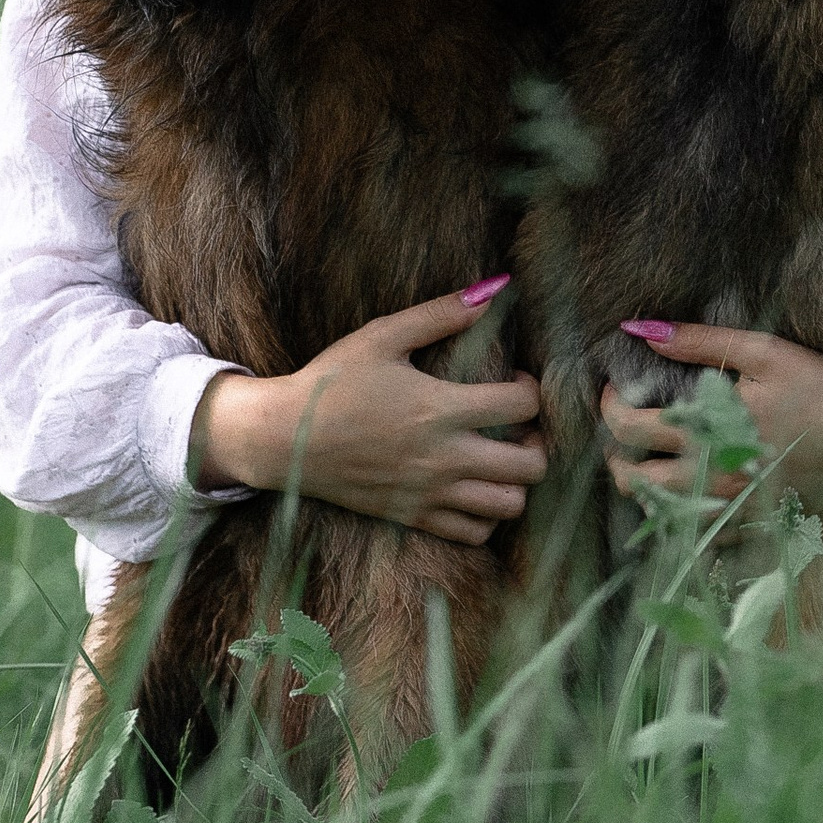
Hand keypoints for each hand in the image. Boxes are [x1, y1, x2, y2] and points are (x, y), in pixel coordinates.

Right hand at [189, 289, 546, 547]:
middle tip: (519, 425)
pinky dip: (486, 515)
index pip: (522, 405)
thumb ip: (441, 313)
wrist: (284, 439)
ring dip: (517, 481)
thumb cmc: (333, 380)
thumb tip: (495, 288)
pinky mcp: (413, 518)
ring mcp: (430, 495)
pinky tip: (474, 487)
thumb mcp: (383, 335)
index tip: (516, 379)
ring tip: (501, 456)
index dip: (532, 389)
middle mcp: (443, 458)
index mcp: (439, 409)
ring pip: (509, 506)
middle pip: (530, 466)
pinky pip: (473, 534)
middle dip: (538, 442)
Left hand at [600, 323, 822, 509]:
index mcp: (709, 431)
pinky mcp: (746, 524)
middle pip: (630, 477)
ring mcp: (728, 507)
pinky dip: (672, 506)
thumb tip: (640, 331)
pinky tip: (682, 478)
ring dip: (638, 479)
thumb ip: (699, 342)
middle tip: (624, 421)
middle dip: (614, 448)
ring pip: (654, 509)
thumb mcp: (763, 352)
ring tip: (645, 451)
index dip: (608, 404)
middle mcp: (711, 476)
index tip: (615, 385)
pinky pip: (690, 529)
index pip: (628, 428)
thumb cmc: (819, 388)